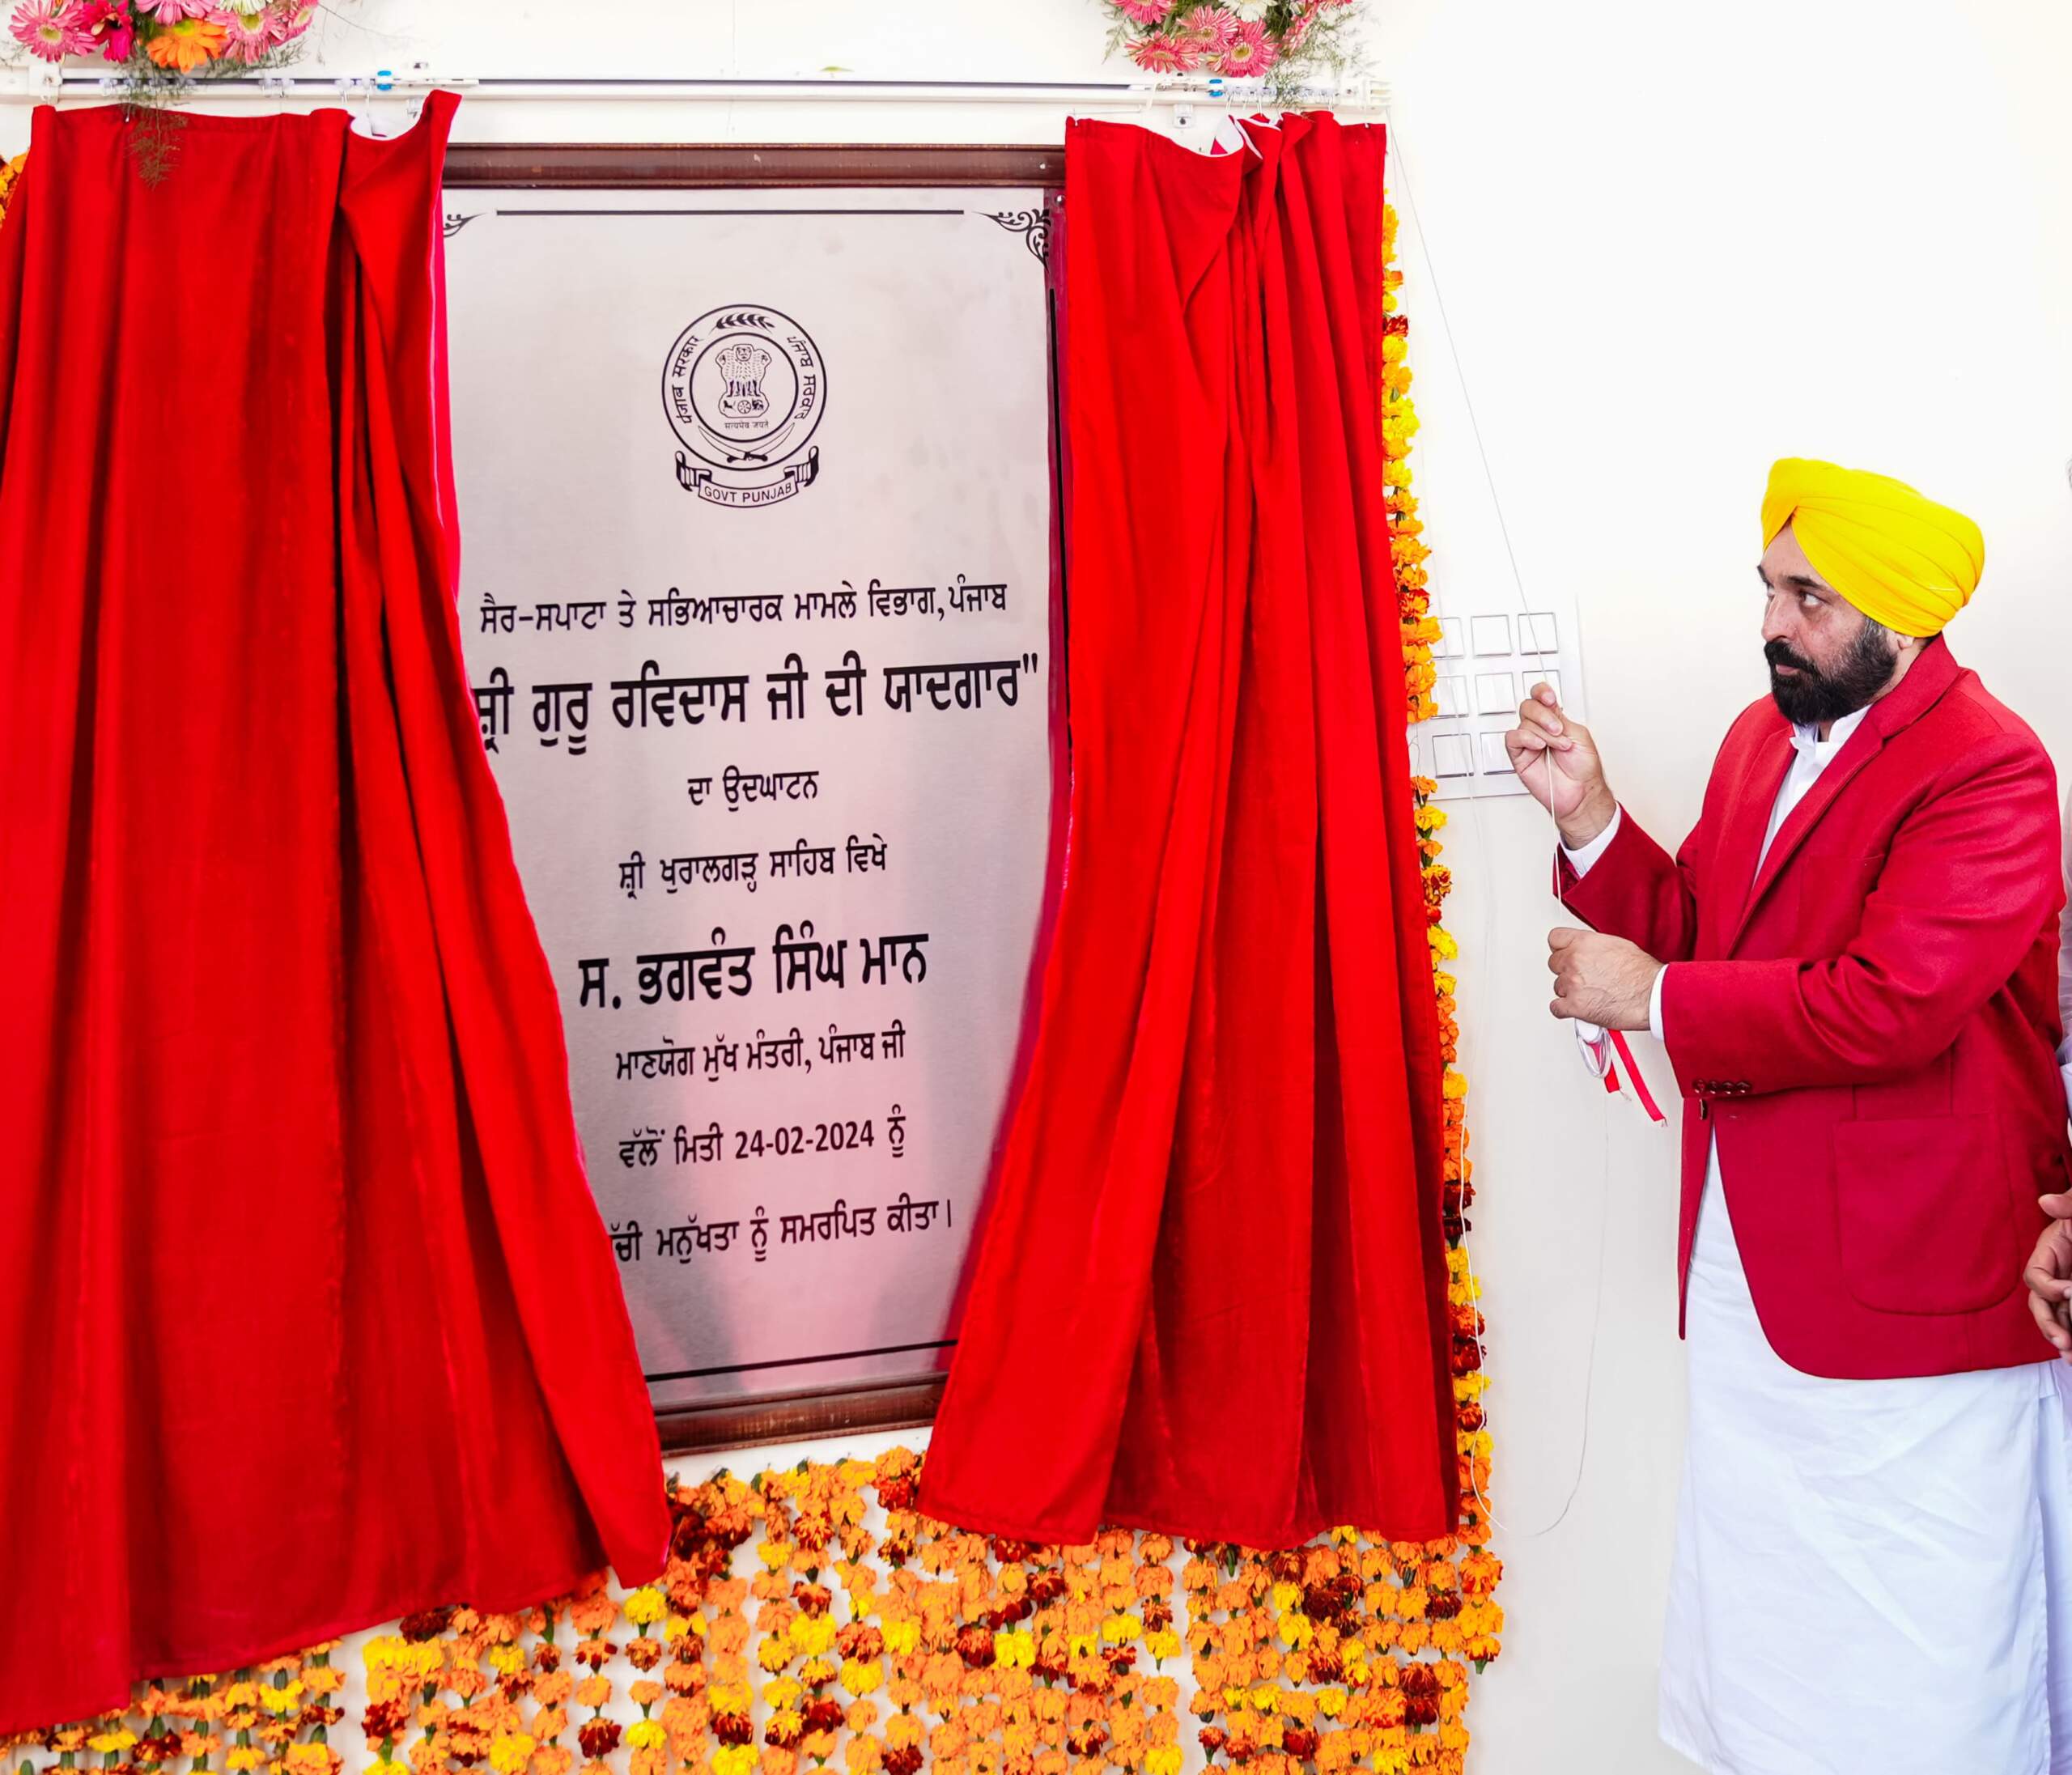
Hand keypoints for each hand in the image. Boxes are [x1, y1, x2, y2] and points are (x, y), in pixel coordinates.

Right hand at [1507, 683, 1616, 848]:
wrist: (1580, 792)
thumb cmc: (1583, 768)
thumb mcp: (1578, 734)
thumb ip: (1560, 718)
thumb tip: (1547, 708)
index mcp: (1555, 720)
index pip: (1540, 697)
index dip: (1542, 692)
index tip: (1550, 698)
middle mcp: (1539, 729)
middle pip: (1528, 706)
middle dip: (1544, 715)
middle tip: (1558, 729)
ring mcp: (1529, 742)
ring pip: (1524, 722)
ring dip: (1543, 732)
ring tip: (1557, 746)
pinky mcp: (1519, 756)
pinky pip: (1513, 739)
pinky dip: (1526, 738)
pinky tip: (1539, 746)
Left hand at [1548, 927, 1660, 1029]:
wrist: (1652, 994)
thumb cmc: (1642, 973)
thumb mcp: (1617, 945)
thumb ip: (1594, 947)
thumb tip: (1587, 951)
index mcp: (1584, 943)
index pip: (1555, 939)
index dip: (1561, 948)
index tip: (1564, 953)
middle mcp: (1574, 961)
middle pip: (1554, 964)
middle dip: (1566, 970)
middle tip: (1582, 976)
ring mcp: (1572, 984)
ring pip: (1557, 986)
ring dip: (1569, 991)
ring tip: (1589, 993)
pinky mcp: (1574, 1006)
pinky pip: (1556, 1008)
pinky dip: (1565, 1009)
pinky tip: (1578, 1007)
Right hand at [2024, 1206, 2071, 1356]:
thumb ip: (2070, 1203)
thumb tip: (2045, 1201)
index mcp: (2050, 1250)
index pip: (2036, 1275)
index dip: (2048, 1287)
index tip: (2069, 1291)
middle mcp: (2055, 1272)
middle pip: (2039, 1303)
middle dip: (2049, 1323)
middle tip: (2064, 1341)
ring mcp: (2068, 1286)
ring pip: (2055, 1316)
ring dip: (2059, 1337)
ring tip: (2071, 1357)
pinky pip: (2071, 1318)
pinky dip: (2070, 1334)